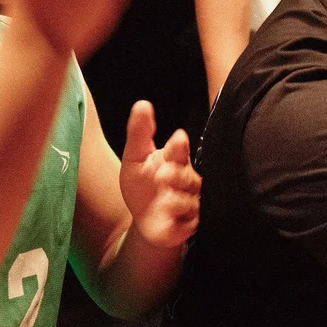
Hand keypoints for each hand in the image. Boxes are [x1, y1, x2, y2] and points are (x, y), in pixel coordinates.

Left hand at [120, 101, 201, 247]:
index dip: (179, 147)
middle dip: (178, 175)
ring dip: (177, 199)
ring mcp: (192, 202)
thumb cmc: (142, 186)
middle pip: (188, 176)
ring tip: (164, 199)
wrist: (146, 222)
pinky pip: (190, 221)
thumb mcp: (134, 159)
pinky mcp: (191, 223)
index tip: (178, 138)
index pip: (179, 151)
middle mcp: (188, 180)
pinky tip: (168, 218)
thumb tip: (142, 103)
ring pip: (190, 199)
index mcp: (176, 160)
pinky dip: (179, 219)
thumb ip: (139, 133)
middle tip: (163, 174)